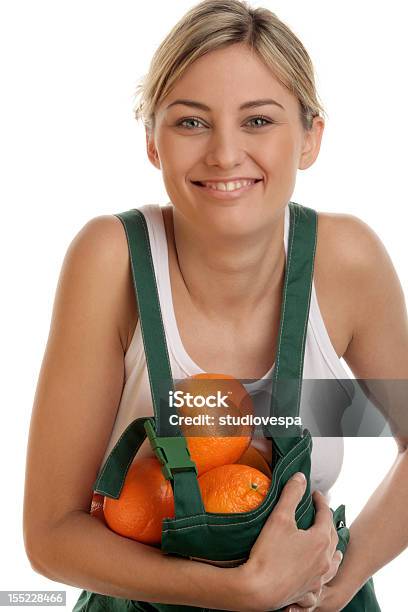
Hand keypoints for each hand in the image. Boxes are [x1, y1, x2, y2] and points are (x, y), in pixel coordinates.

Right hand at [238, 473, 342, 610]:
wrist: (257, 589)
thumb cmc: (268, 553)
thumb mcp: (279, 517)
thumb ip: (292, 494)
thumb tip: (300, 477)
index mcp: (320, 541)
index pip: (325, 515)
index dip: (321, 502)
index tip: (316, 494)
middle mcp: (324, 561)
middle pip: (332, 538)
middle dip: (328, 523)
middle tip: (321, 514)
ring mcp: (317, 579)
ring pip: (333, 565)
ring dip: (333, 553)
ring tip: (333, 549)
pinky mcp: (307, 593)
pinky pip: (320, 587)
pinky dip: (322, 579)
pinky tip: (318, 579)